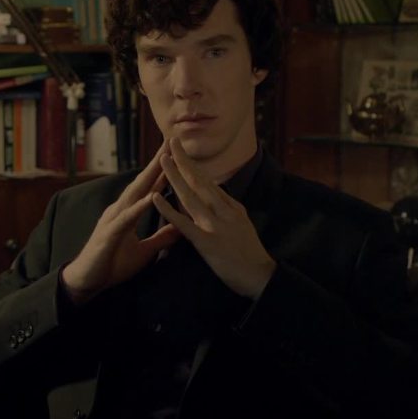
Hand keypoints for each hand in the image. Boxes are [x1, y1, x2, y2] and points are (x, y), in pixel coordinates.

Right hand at [62, 141, 180, 303]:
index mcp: (128, 212)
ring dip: (149, 176)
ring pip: (134, 194)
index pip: (148, 187)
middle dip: (157, 162)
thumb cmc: (112, 265)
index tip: (178, 154)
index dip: (163, 171)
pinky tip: (150, 198)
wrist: (86, 282)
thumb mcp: (144, 251)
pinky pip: (126, 218)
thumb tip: (181, 228)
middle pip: (142, 182)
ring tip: (163, 160)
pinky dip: (139, 207)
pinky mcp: (109, 234)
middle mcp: (120, 210)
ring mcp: (113, 220)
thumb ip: (160, 238)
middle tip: (170, 141)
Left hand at [153, 138, 275, 299]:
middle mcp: (223, 211)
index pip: (208, 182)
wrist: (260, 276)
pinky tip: (156, 198)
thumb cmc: (249, 252)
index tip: (180, 150)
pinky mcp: (206, 242)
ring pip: (191, 196)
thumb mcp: (241, 223)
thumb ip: (226, 208)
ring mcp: (215, 225)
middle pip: (200, 181)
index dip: (192, 165)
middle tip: (170, 142)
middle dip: (184, 161)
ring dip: (175, 177)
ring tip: (163, 160)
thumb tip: (214, 192)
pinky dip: (169, 209)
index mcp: (231, 206)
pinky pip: (184, 223)